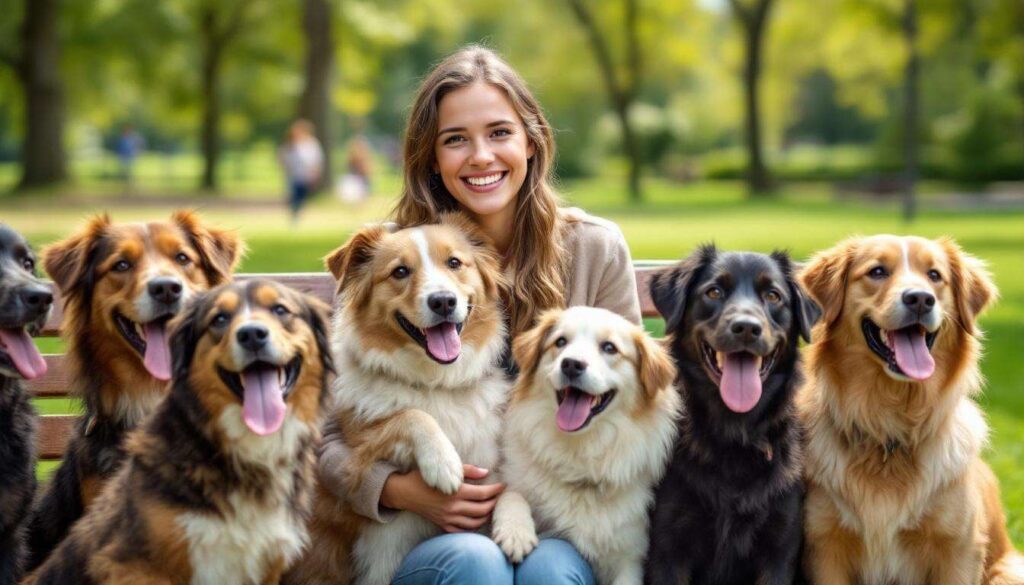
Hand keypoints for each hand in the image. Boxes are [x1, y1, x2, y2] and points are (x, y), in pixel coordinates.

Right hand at [381, 464, 505, 532]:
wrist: (405, 492)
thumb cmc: (425, 477)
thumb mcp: (445, 469)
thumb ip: (468, 470)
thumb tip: (486, 472)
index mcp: (455, 492)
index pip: (483, 494)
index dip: (495, 490)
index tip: (503, 486)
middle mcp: (453, 507)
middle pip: (482, 509)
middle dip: (494, 503)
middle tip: (499, 497)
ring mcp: (448, 519)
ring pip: (475, 523)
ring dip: (486, 516)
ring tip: (491, 508)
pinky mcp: (443, 525)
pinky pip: (463, 530)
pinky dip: (473, 527)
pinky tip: (477, 520)